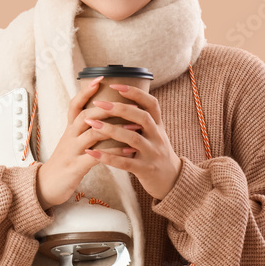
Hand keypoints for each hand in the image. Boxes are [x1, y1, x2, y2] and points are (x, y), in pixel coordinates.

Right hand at [35, 76, 136, 209]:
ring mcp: (71, 152)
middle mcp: (69, 137)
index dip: (86, 92)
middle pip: (86, 115)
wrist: (46, 187)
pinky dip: (114, 152)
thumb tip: (103, 117)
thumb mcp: (72, 143)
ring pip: (92, 134)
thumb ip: (85, 130)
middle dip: (107, 107)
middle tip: (128, 102)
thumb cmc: (65, 163)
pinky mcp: (75, 167)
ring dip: (115, 128)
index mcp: (70, 130)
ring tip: (133, 126)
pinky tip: (128, 150)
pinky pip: (96, 157)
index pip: (75, 105)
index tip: (100, 78)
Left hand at [82, 84, 181, 200]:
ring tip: (92, 124)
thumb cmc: (157, 154)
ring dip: (111, 130)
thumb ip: (142, 120)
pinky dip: (108, 157)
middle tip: (99, 103)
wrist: (172, 181)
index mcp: (158, 126)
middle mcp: (158, 137)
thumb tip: (121, 99)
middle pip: (142, 117)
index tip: (115, 84)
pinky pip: (125, 162)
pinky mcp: (146, 170)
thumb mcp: (155, 134)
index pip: (151, 103)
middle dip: (120, 108)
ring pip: (133, 139)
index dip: (135, 92)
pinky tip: (92, 153)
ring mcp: (153, 153)